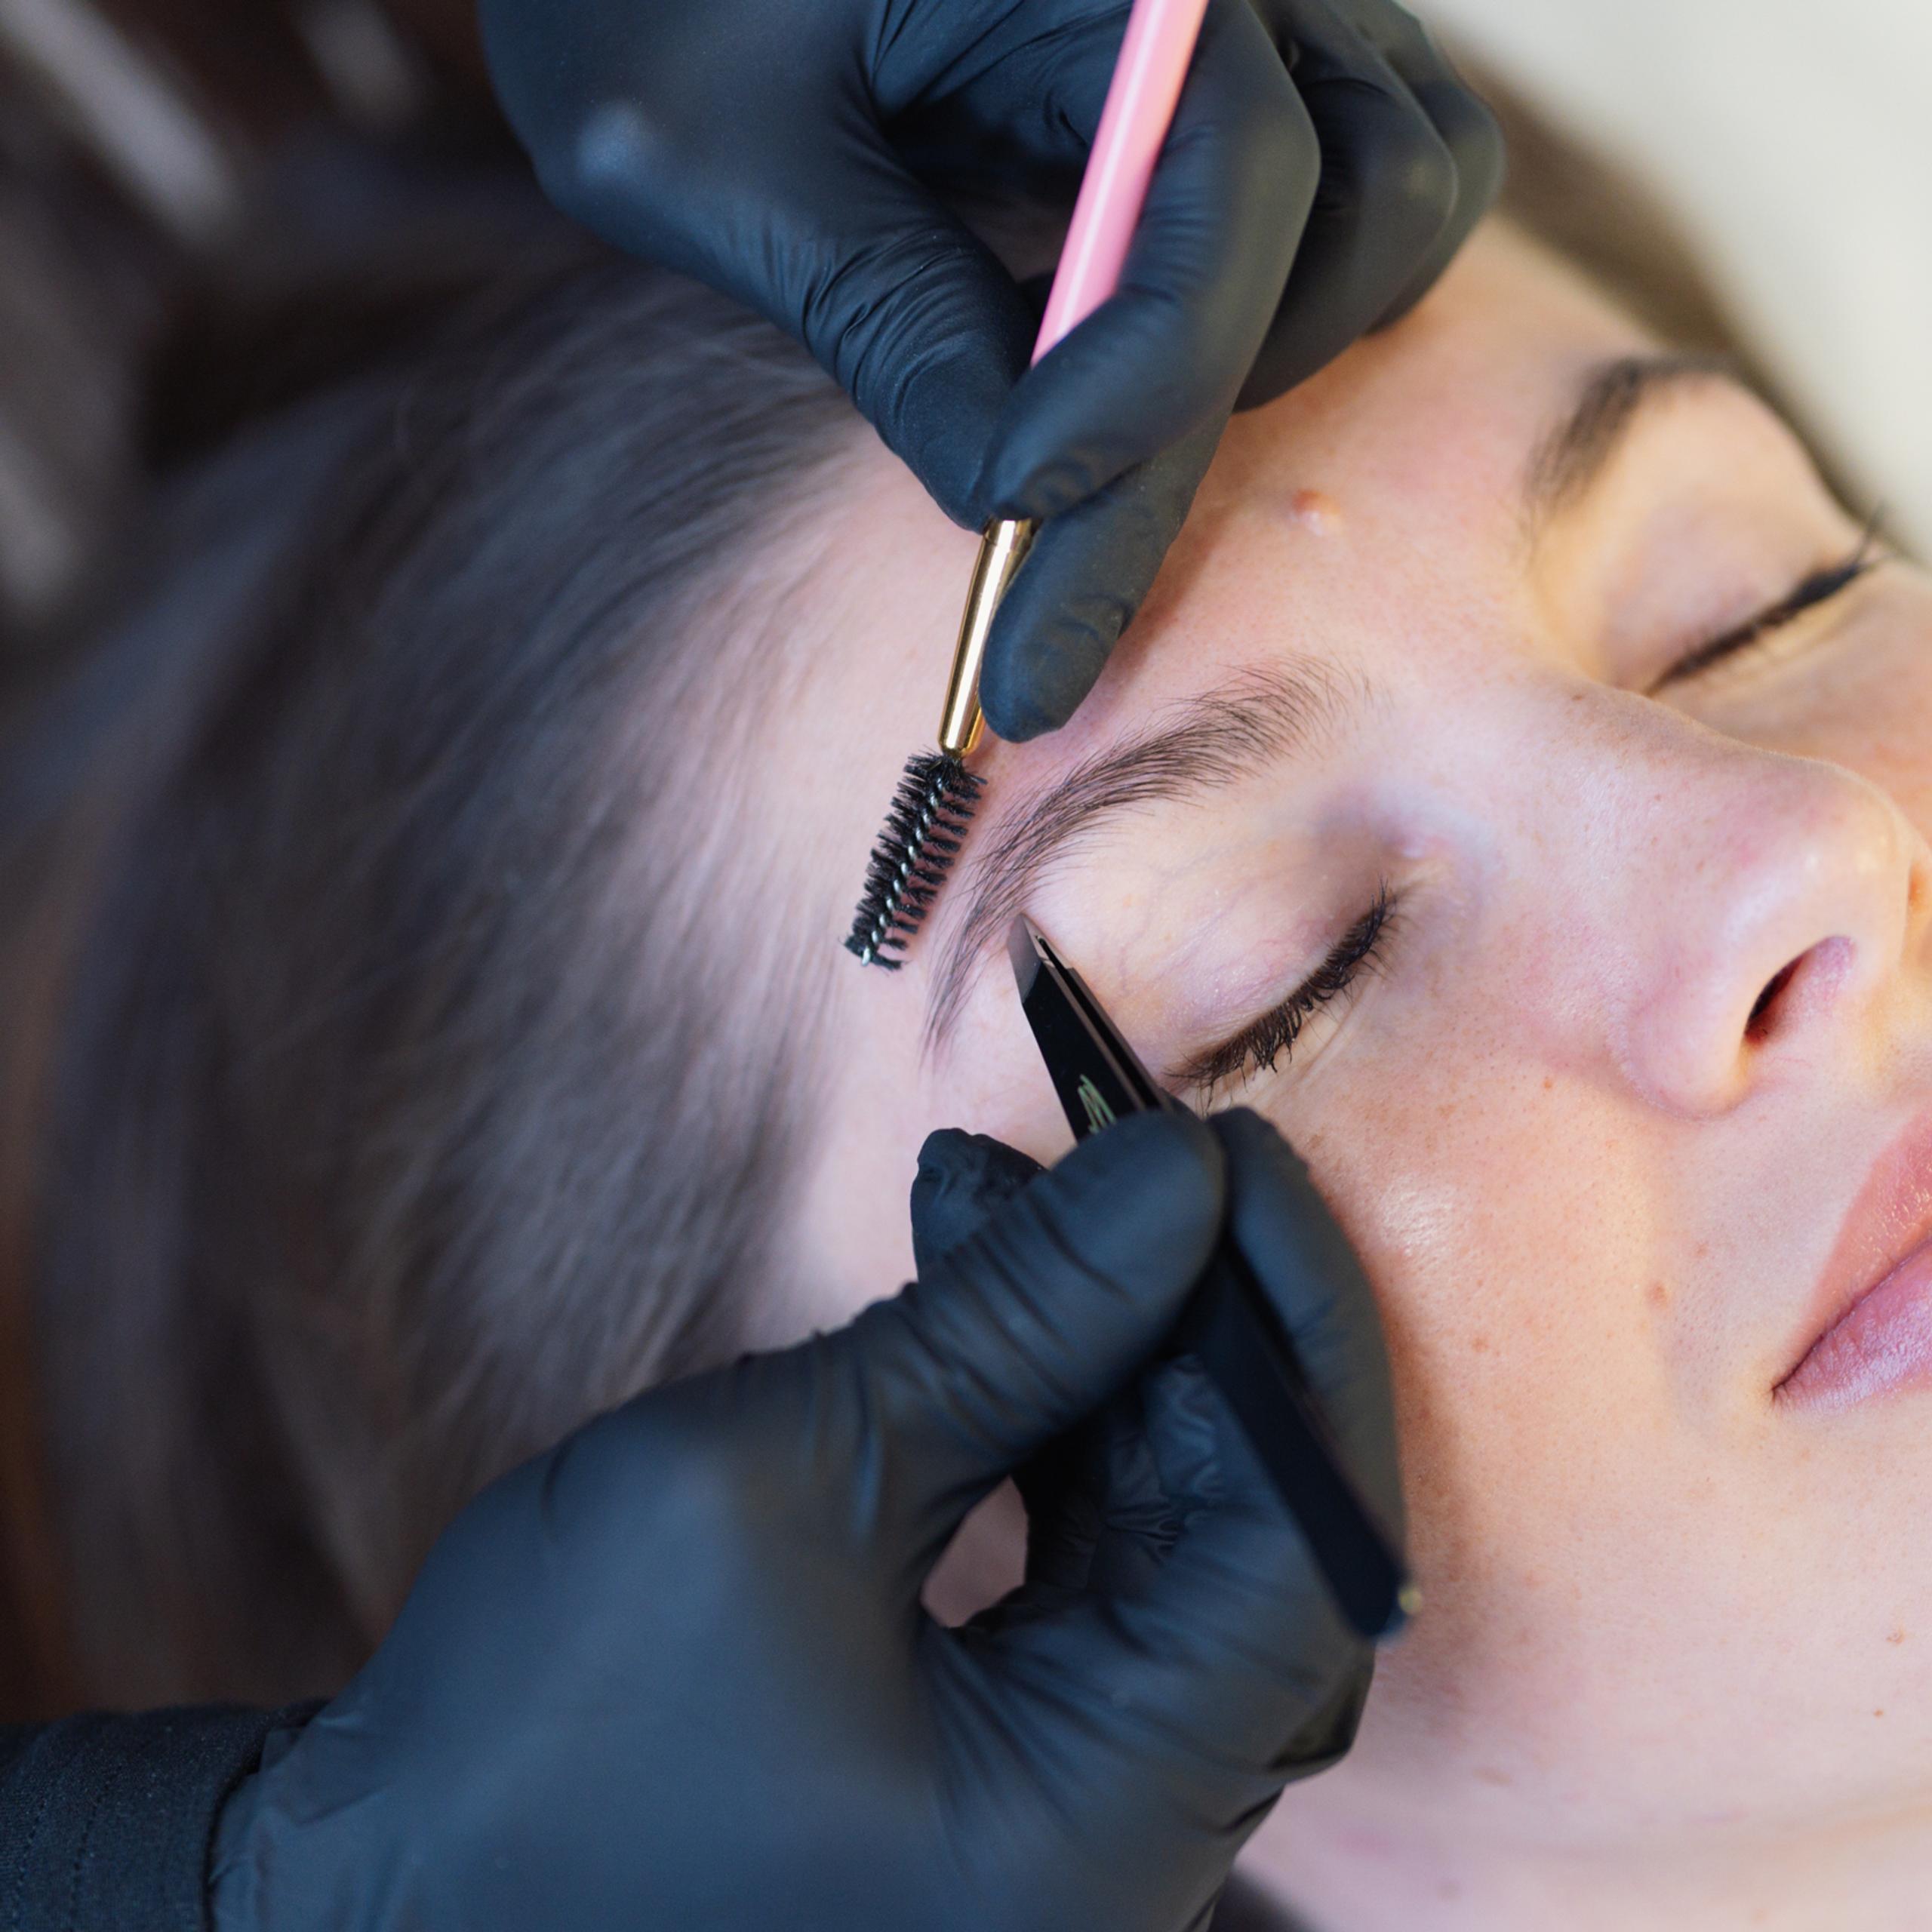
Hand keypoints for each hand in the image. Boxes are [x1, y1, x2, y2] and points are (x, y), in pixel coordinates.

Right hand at [210, 1108, 1402, 1931]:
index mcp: (1099, 1837)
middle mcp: (1118, 1845)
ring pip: (1162, 1531)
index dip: (1291, 1333)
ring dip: (1100, 1344)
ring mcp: (1061, 1806)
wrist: (384, 1886)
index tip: (1232, 1155)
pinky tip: (974, 1279)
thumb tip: (1174, 1176)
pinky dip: (1044, 1415)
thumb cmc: (544, 1727)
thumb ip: (1015, 1325)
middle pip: (1246, 1534)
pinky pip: (1079, 1559)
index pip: (1301, 1557)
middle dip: (1185, 1316)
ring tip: (998, 1184)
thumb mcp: (788, 1479)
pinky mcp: (997, 1751)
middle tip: (1127, 1145)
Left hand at [478, 0, 1502, 739]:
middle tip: (1042, 610)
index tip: (1014, 513)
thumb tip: (1009, 500)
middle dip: (1189, 425)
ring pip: (1405, 193)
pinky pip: (1366, 192)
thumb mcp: (713, 154)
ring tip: (1093, 451)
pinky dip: (1288, 305)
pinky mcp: (1251, 63)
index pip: (1229, 174)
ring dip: (1285, 352)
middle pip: (1359, 201)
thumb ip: (881, 316)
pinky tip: (1128, 374)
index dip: (1145, 376)